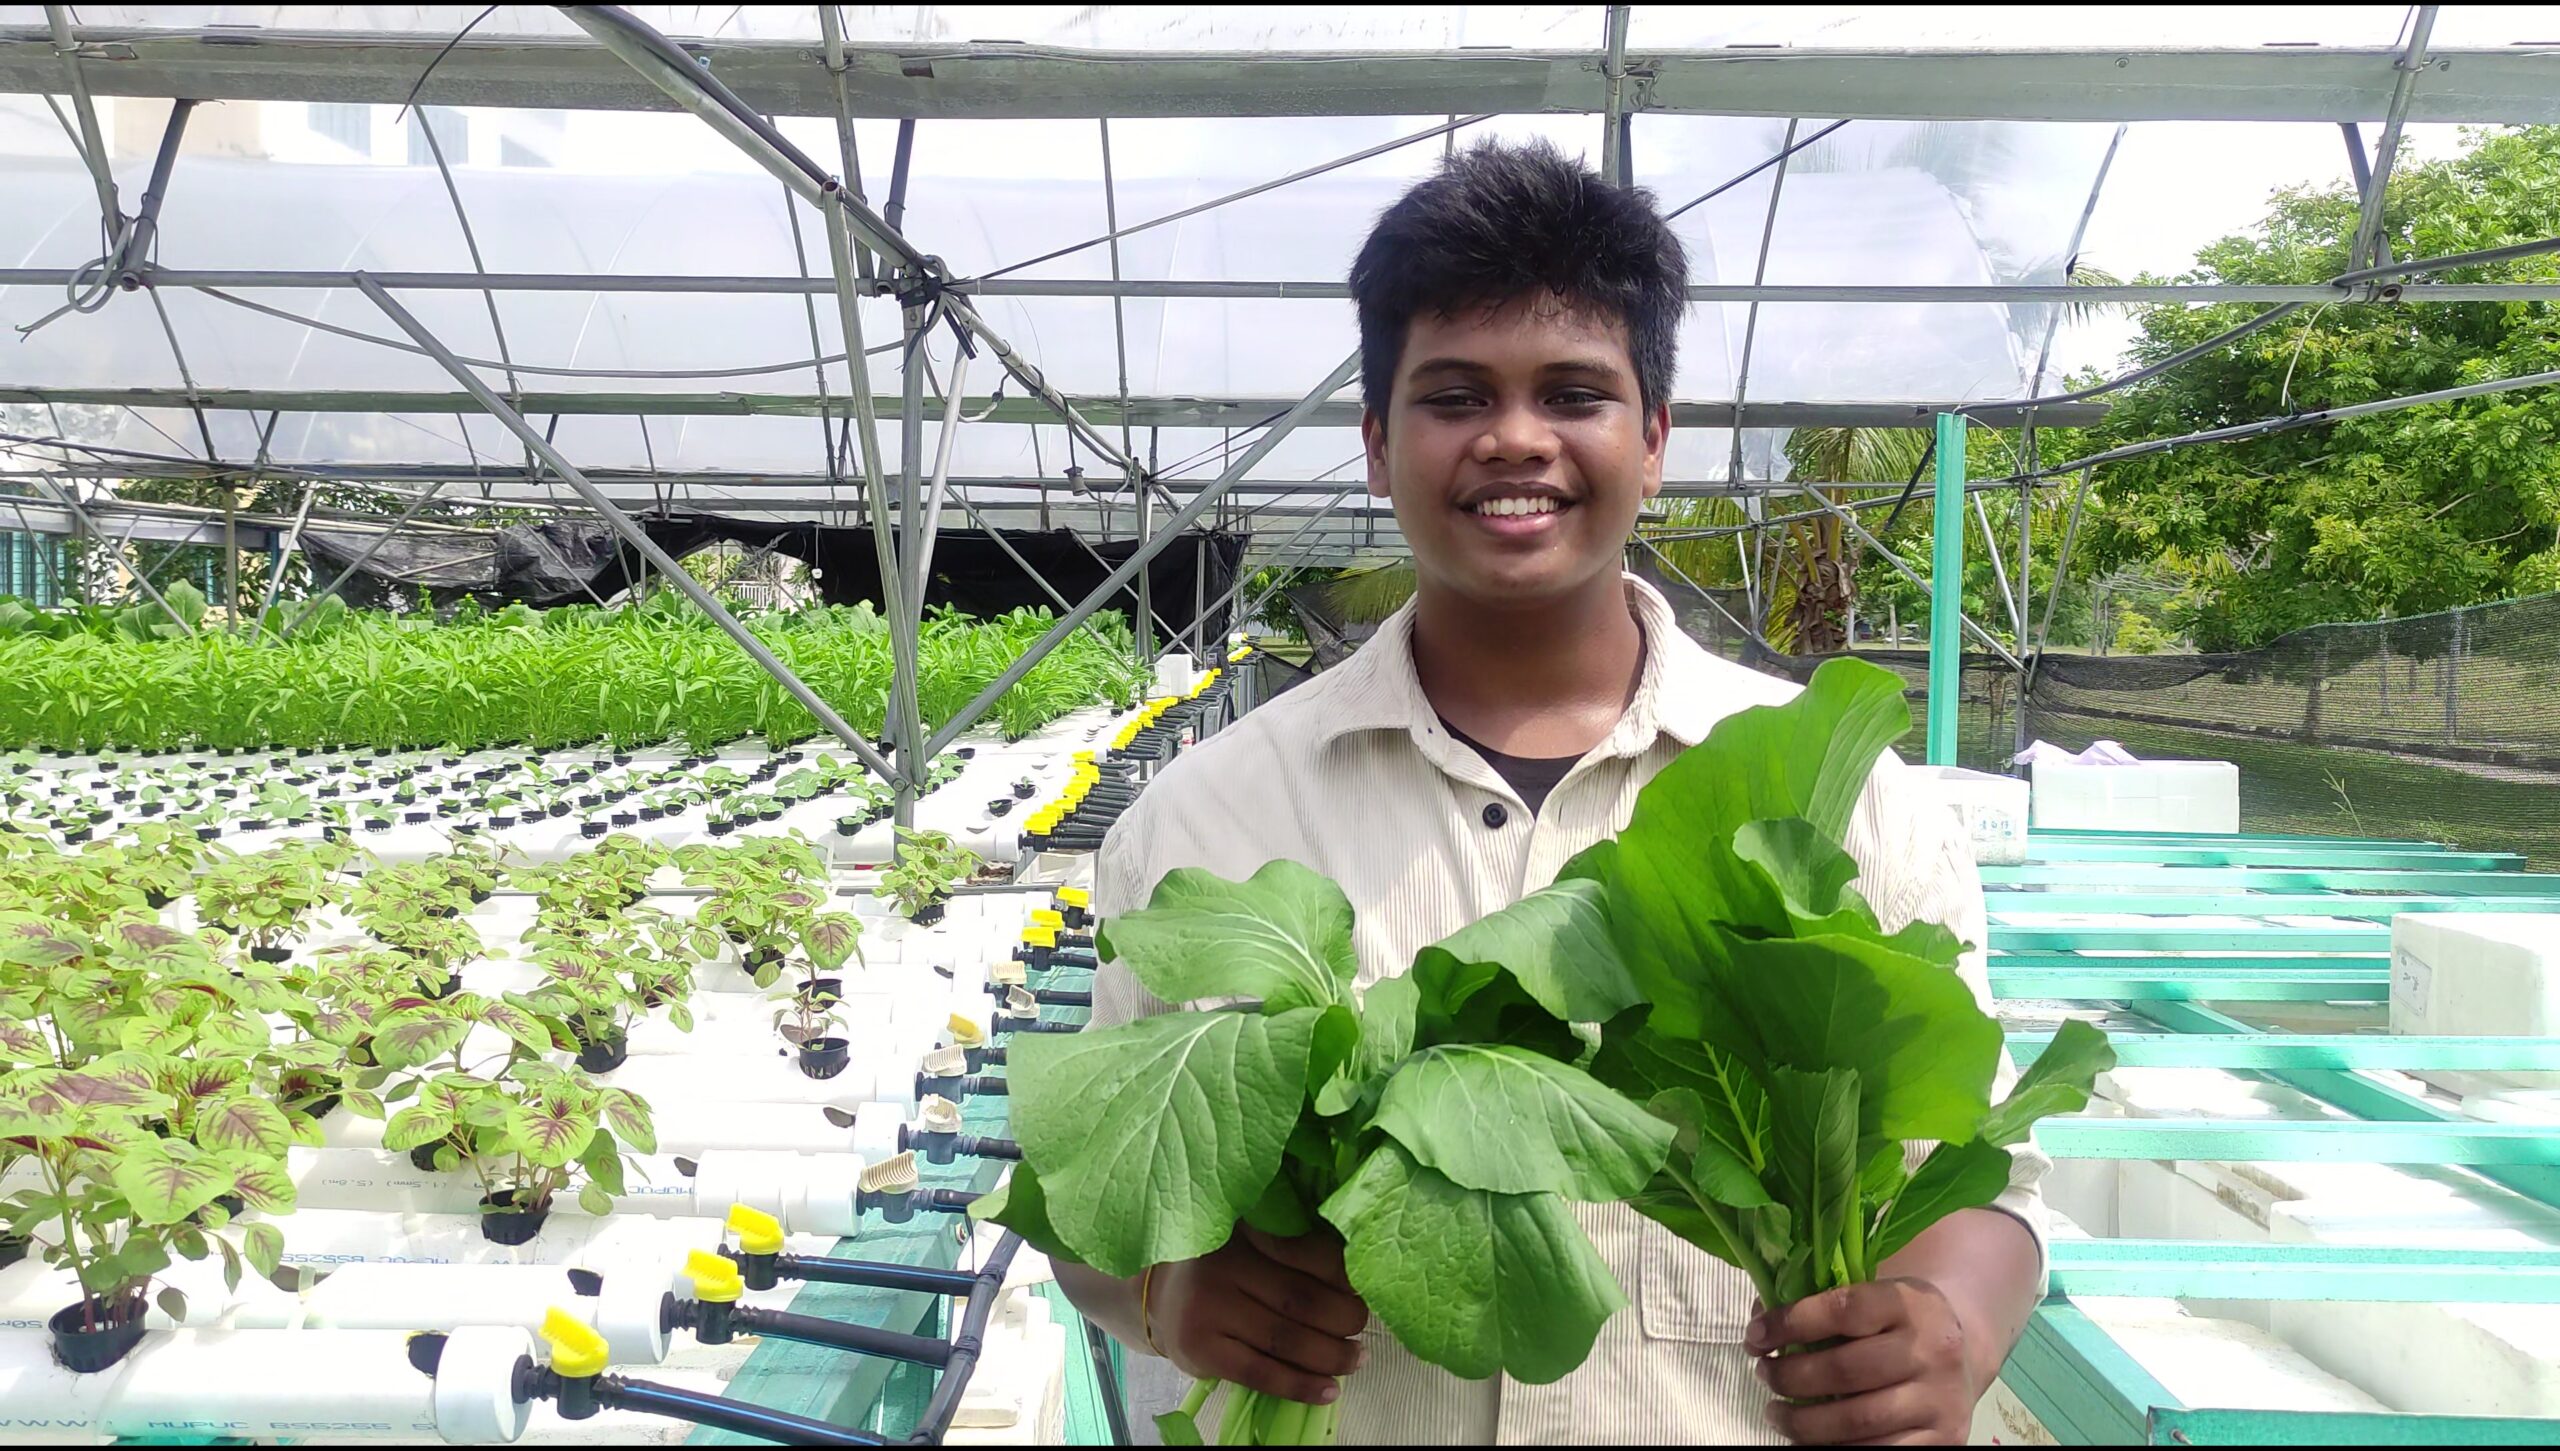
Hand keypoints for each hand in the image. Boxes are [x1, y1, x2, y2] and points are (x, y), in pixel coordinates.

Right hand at [1149, 1225, 1370, 1405]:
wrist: (1158, 1295)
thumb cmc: (1221, 1266)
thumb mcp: (1251, 1240)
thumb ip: (1292, 1249)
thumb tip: (1355, 1281)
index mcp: (1244, 1231)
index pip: (1309, 1253)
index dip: (1346, 1276)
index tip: (1367, 1287)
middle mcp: (1224, 1266)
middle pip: (1303, 1300)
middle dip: (1344, 1319)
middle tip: (1362, 1325)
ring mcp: (1208, 1309)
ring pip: (1286, 1340)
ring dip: (1332, 1356)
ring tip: (1357, 1360)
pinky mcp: (1200, 1349)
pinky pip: (1261, 1374)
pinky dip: (1300, 1386)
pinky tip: (1329, 1390)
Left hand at [1747, 1279, 1976, 1444]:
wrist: (1963, 1352)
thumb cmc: (1897, 1322)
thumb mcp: (1872, 1297)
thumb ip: (1818, 1303)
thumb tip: (1758, 1324)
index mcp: (1910, 1304)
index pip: (1844, 1309)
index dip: (1791, 1323)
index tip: (1756, 1336)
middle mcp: (1932, 1351)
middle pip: (1844, 1371)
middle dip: (1790, 1377)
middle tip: (1764, 1375)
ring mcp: (1940, 1400)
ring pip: (1856, 1421)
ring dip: (1802, 1423)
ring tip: (1775, 1412)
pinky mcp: (1944, 1440)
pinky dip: (1832, 1450)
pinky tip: (1806, 1440)